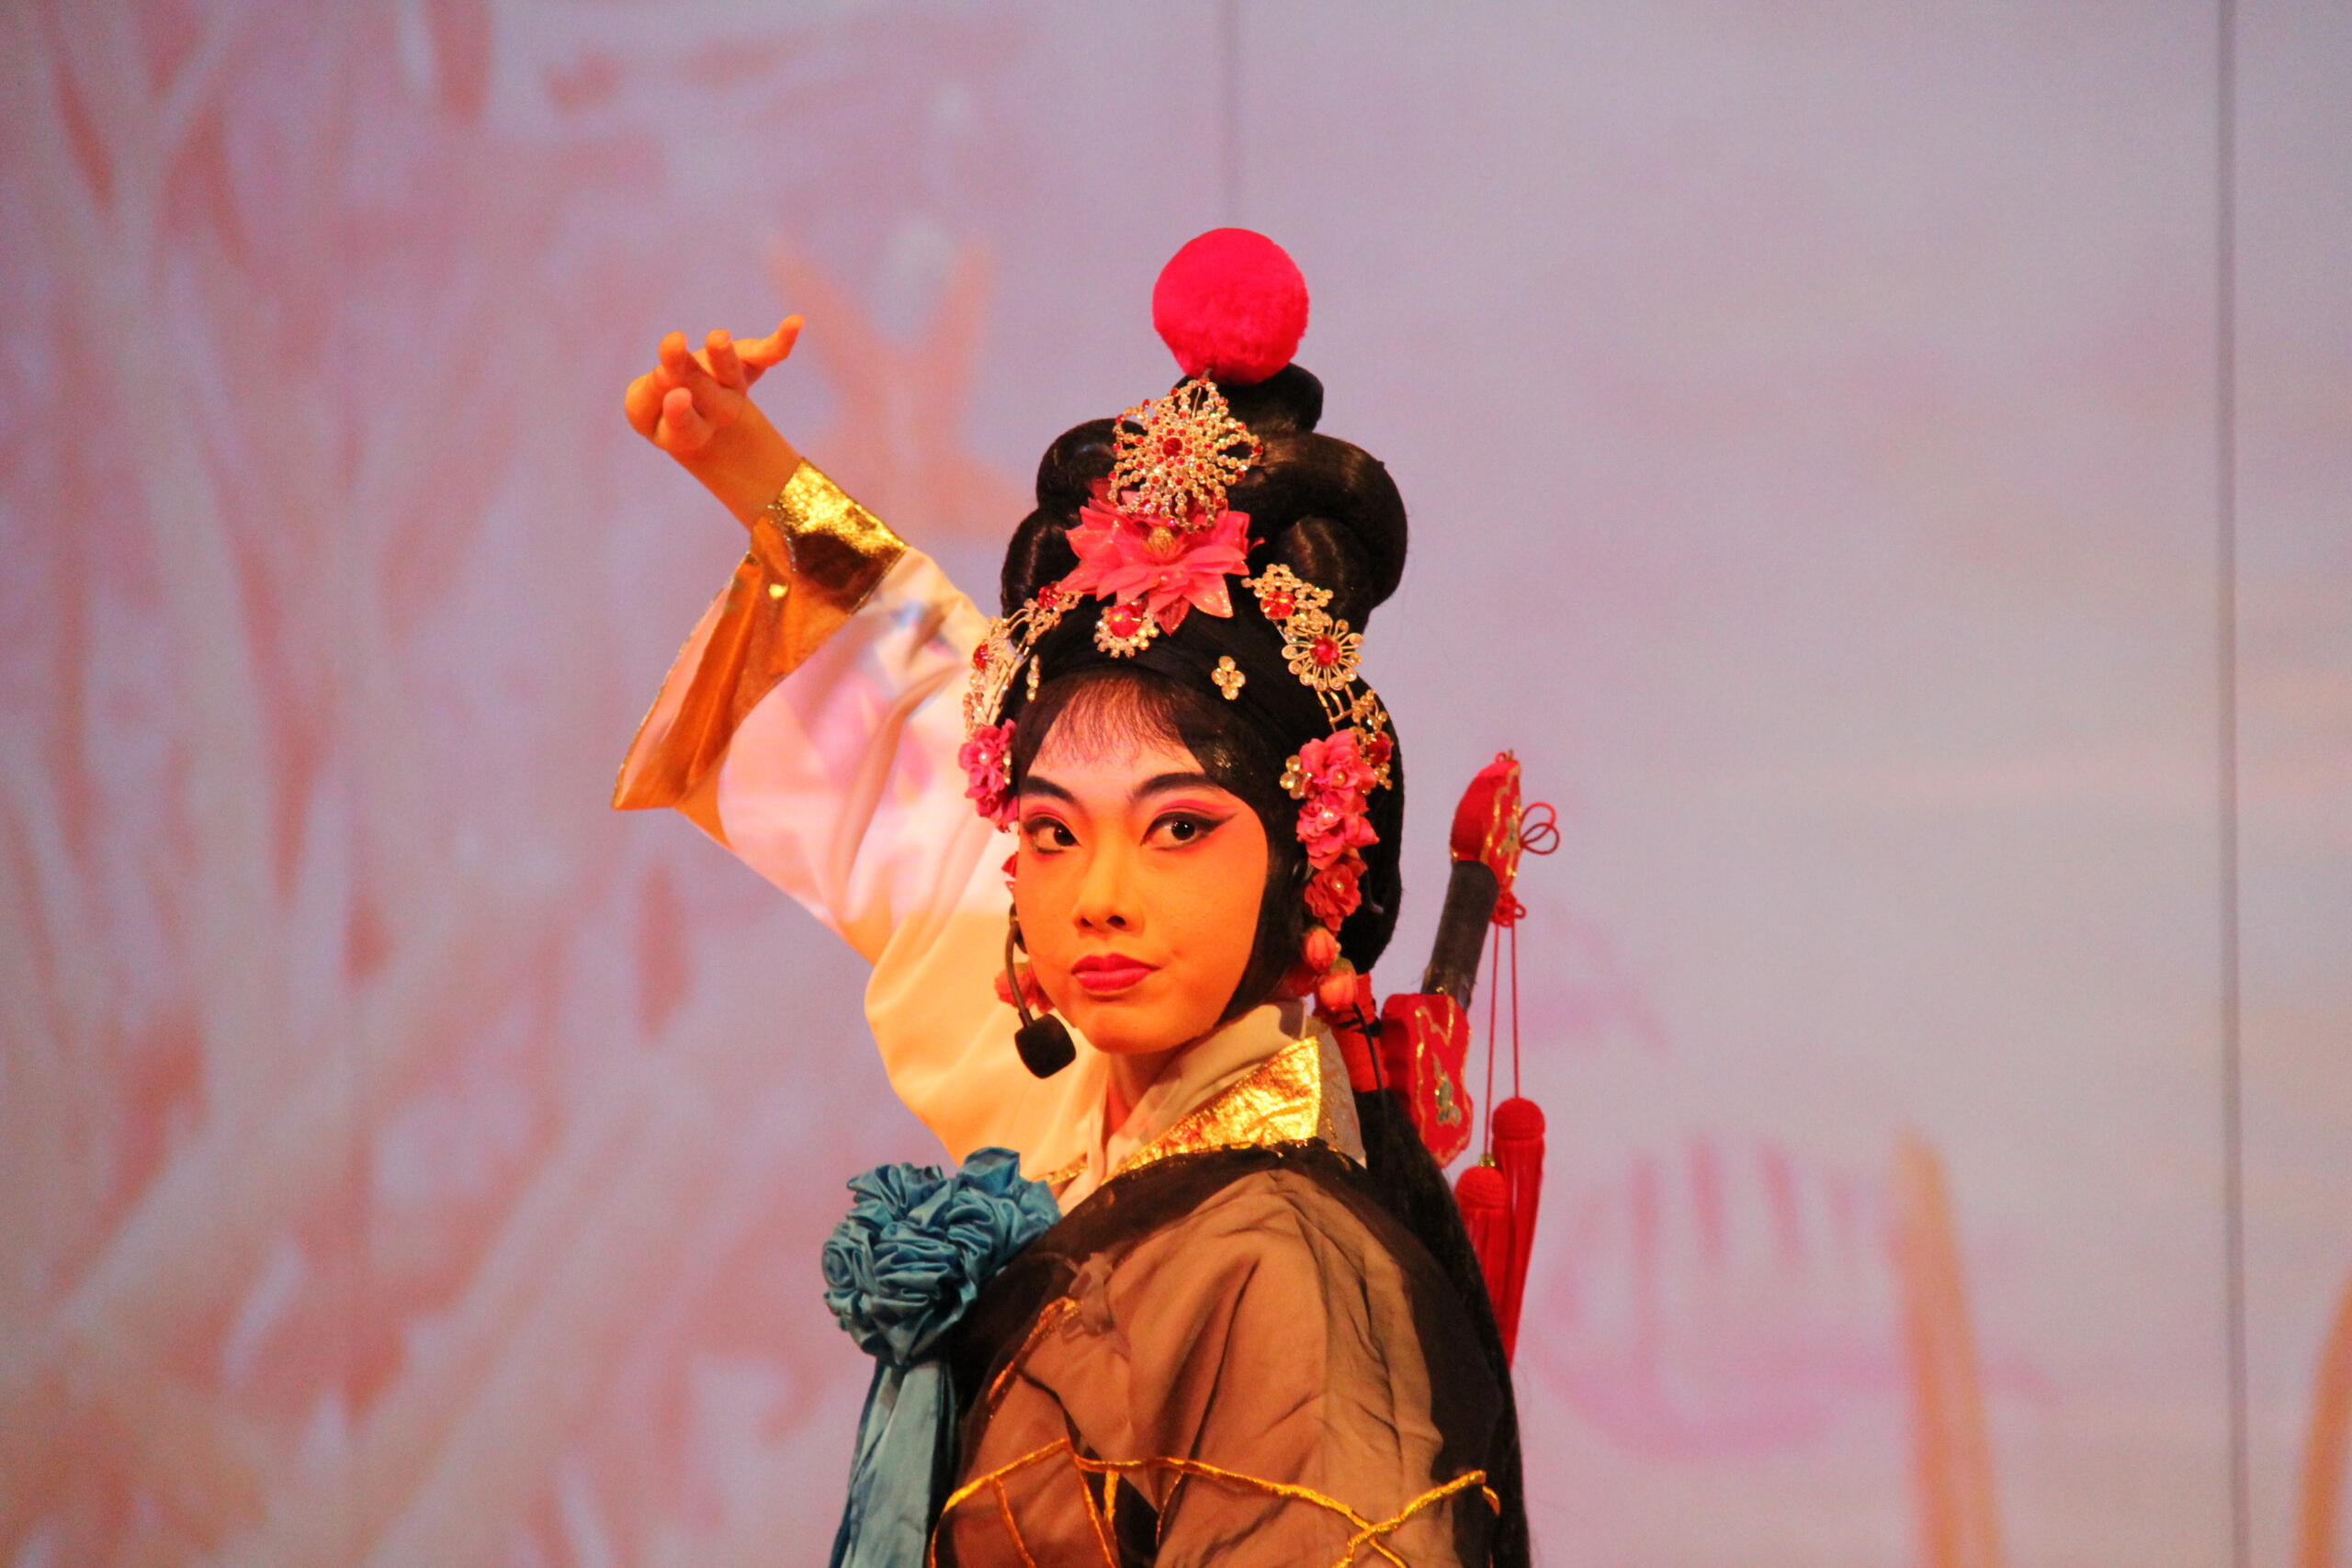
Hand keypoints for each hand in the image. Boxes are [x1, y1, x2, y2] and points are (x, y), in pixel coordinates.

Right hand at [623, 316, 802, 458]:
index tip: (678, 394)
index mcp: (690, 432)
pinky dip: (782, 341)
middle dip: (688, 368)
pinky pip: (768, 353)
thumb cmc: (660, 411)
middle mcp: (719, 411)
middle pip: (709, 397)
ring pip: (731, 372)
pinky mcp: (748, 361)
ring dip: (724, 354)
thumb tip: (665, 374)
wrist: (698, 410)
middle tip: (672, 342)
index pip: (685, 428)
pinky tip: (797, 322)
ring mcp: (734, 385)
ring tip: (718, 336)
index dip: (681, 414)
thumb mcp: (643, 412)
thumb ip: (648, 398)